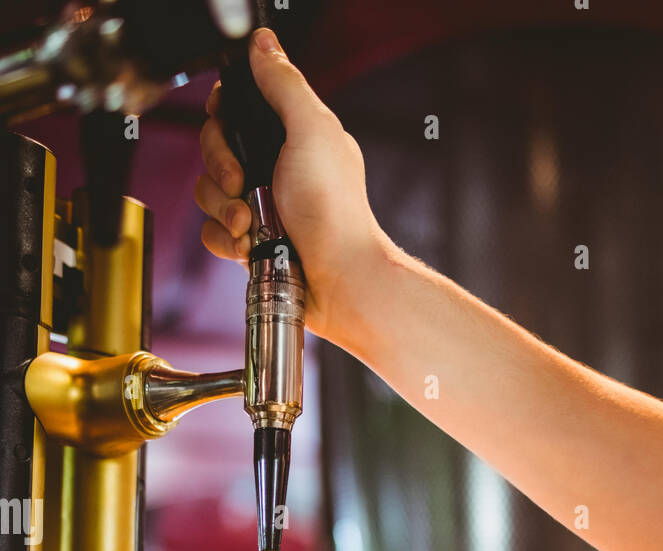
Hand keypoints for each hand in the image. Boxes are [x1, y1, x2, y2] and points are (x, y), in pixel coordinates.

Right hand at [194, 27, 391, 345]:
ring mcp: (259, 206)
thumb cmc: (334, 210)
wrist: (339, 278)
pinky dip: (226, 239)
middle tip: (243, 182)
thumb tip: (263, 43)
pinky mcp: (248, 241)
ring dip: (223, 207)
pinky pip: (212, 231)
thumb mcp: (311, 130)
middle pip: (214, 147)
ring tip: (250, 223)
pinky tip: (247, 244)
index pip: (236, 109)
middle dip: (220, 165)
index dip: (224, 116)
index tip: (230, 126)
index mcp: (291, 135)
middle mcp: (273, 167)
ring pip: (208, 191)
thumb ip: (283, 85)